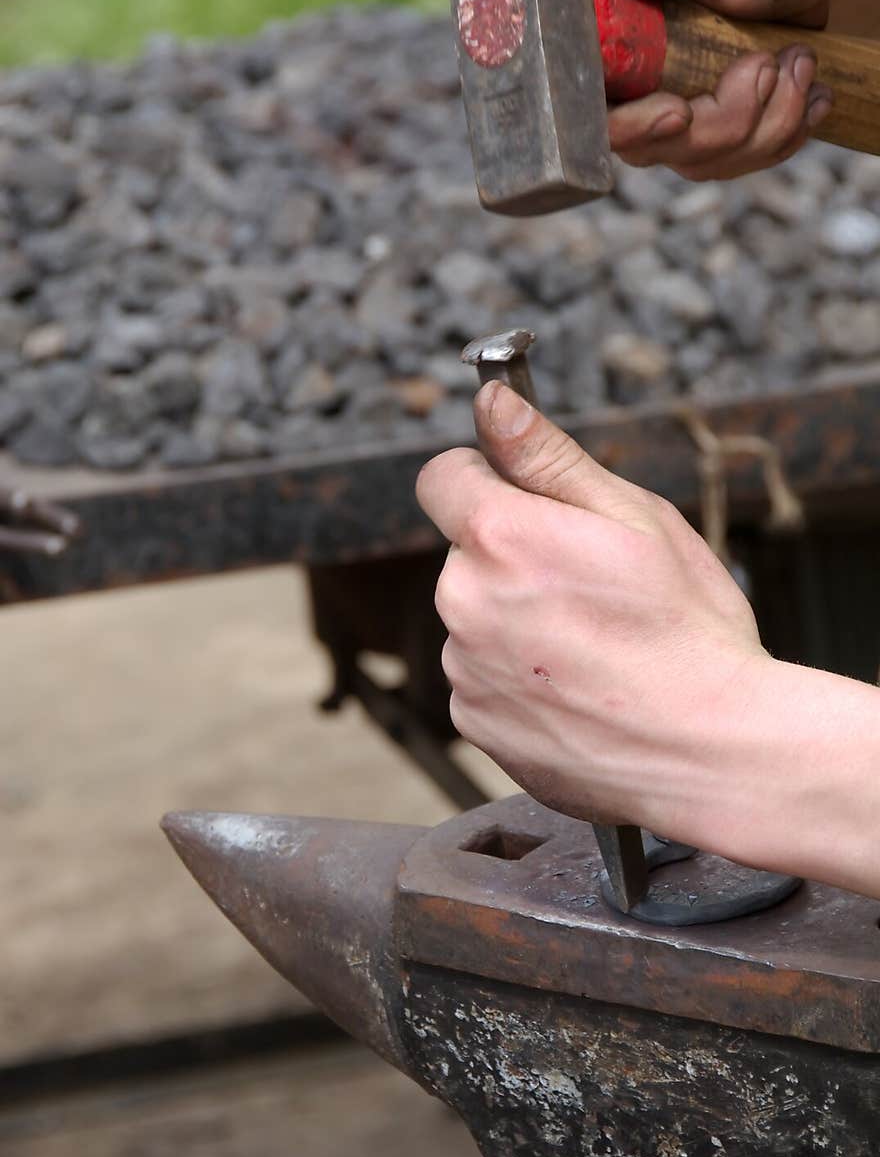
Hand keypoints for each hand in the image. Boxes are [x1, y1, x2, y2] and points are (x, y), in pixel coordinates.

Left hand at [418, 385, 879, 896]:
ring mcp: (465, 670)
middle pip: (467, 554)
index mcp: (498, 537)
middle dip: (514, 557)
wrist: (711, 753)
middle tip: (593, 587)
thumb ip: (548, 457)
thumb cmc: (687, 631)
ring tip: (595, 648)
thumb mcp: (635, 518)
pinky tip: (581, 690)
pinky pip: (484, 680)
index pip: (442, 478)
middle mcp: (462, 602)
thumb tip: (491, 404)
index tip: (524, 499)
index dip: (485, 479)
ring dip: (516, 622)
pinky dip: (520, 681)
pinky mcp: (475, 724)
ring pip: (476, 619)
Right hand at [589, 0, 860, 177]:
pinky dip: (779, 135)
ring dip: (764, 124)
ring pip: (693, 160)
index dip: (629, 122)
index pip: (586, 97)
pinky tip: (805, 93)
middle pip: (642, 146)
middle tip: (769, 64)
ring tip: (799, 62)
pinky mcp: (700, 127)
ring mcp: (659, 104)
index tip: (679, 111)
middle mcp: (622, 70)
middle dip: (721, 121)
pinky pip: (729, 164)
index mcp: (604, 17)